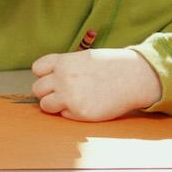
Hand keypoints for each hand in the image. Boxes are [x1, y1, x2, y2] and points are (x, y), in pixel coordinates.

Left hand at [30, 48, 161, 120]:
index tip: (55, 78)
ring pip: (45, 105)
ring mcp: (70, 96)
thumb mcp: (85, 57)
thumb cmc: (111, 67)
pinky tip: (86, 105)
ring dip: (55, 104)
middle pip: (37, 89)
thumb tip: (49, 78)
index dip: (45, 75)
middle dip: (48, 91)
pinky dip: (71, 113)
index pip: (37, 69)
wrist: (134, 77)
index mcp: (64, 61)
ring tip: (72, 100)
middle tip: (63, 92)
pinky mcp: (80, 112)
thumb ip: (66, 66)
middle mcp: (63, 78)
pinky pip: (63, 115)